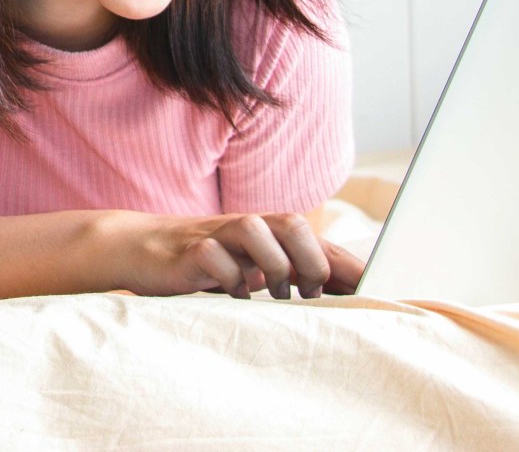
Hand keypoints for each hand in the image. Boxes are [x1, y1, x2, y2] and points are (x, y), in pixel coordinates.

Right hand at [111, 212, 363, 299]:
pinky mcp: (189, 250)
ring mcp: (217, 235)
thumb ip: (290, 274)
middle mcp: (246, 227)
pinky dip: (228, 279)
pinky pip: (214, 256)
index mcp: (267, 231)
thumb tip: (343, 296)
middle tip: (308, 294)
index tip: (376, 293)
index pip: (316, 241)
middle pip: (292, 223)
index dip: (347, 266)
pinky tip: (231, 294)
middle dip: (311, 261)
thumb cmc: (206, 262)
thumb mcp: (251, 268)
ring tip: (275, 295)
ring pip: (255, 228)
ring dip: (272, 266)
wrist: (142, 248)